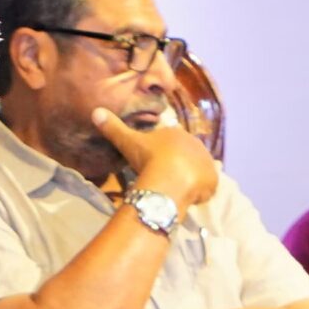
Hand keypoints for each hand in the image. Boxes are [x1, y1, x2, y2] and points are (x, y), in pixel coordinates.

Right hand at [96, 109, 218, 208]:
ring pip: (197, 171)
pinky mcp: (213, 181)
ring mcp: (206, 163)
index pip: (172, 141)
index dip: (164, 152)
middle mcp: (196, 145)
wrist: (170, 179)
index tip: (155, 162)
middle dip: (178, 164)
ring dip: (190, 178)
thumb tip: (95, 111)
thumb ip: (113, 127)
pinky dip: (199, 192)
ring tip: (176, 189)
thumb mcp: (128, 142)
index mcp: (178, 134)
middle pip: (186, 155)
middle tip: (164, 177)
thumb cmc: (149, 158)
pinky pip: (207, 187)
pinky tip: (187, 197)